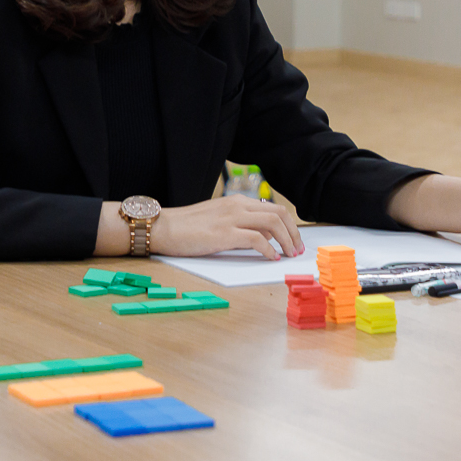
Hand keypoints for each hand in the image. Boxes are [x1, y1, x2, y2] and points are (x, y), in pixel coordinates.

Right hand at [154, 196, 305, 259]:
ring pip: (273, 224)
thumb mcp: (217, 220)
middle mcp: (237, 206)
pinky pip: (257, 240)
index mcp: (236, 202)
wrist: (162, 227)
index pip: (273, 208)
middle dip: (294, 233)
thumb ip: (239, 225)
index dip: (289, 225)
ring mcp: (231, 218)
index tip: (294, 241)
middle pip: (279, 214)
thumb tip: (263, 238)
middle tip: (297, 249)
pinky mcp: (224, 234)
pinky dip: (269, 250)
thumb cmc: (186, 228)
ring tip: (289, 255)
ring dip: (287, 241)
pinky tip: (271, 258)